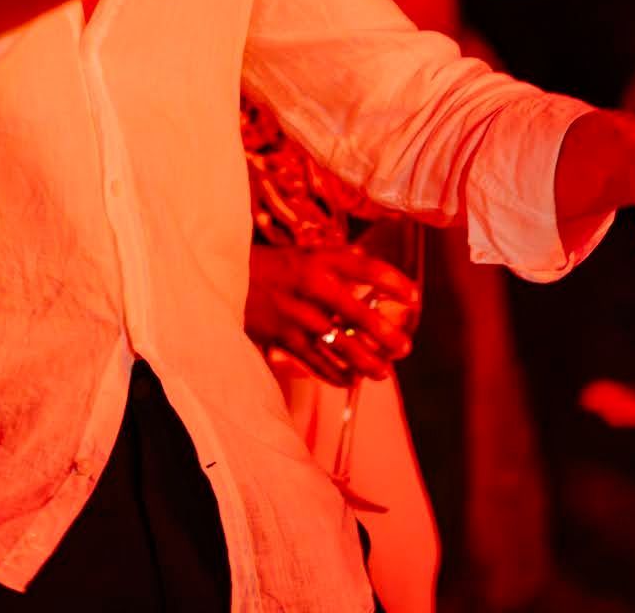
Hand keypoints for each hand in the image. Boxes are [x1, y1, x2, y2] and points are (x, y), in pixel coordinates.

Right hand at [246, 242, 419, 383]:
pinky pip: (317, 363)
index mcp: (317, 259)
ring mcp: (296, 315)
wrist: (221, 276)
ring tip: (383, 372)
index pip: (364, 268)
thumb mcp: (300, 254)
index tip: (413, 295)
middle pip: (358, 314)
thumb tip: (365, 268)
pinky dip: (336, 374)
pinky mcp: (282, 338)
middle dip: (385, 334)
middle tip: (404, 348)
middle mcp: (310, 285)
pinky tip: (350, 380)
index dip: (393, 281)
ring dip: (366, 362)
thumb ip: (332, 263)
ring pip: (341, 346)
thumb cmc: (267, 265)